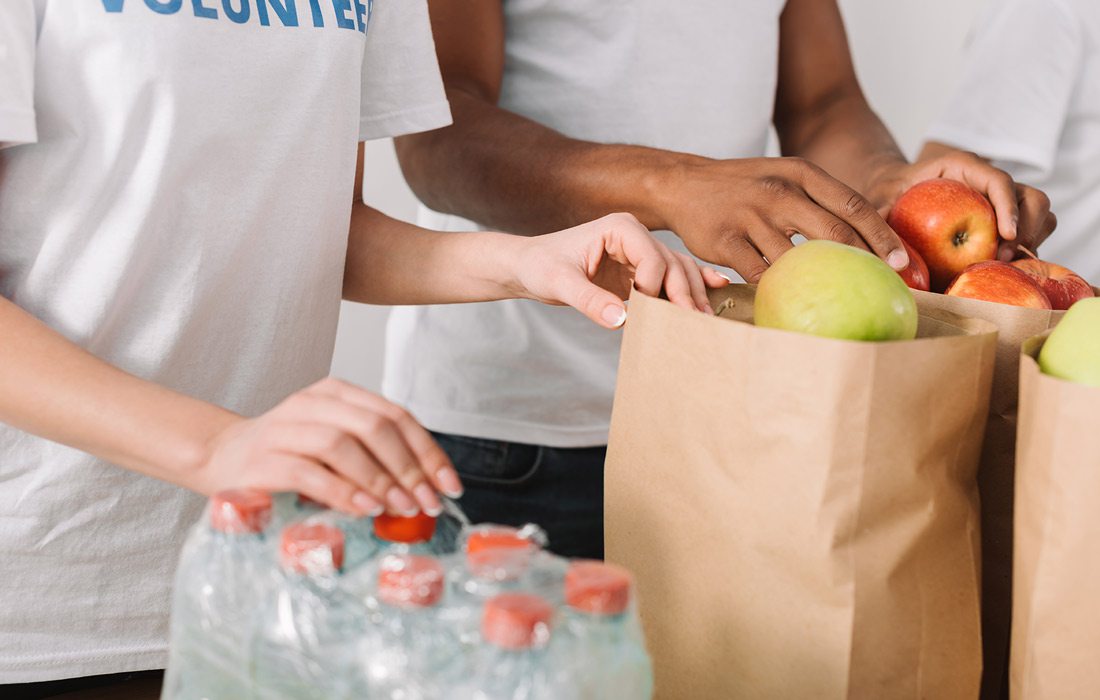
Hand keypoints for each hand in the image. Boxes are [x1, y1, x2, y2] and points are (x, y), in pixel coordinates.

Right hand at [192, 378, 461, 516]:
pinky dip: (344, 492)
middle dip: (410, 468)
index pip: (396, 415)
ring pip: (344, 444)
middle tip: (428, 502)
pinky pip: (311, 472)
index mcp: (337, 393)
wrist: (220, 457)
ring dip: (380, 480)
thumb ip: (375, 459)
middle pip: (375, 426)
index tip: (450, 485)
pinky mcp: (265, 458)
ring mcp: (286, 428)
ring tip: (402, 508)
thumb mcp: (336, 448)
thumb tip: (427, 492)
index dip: (428, 451)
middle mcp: (312, 403)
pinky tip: (365, 510)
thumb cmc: (289, 457)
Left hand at [511, 212, 730, 327]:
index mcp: (620, 228)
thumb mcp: (558, 283)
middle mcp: (635, 235)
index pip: (652, 257)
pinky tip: (717, 288)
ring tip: (705, 319)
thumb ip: (588, 300)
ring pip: (678, 271)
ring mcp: (640, 252)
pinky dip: (693, 284)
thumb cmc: (540, 267)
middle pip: (672, 264)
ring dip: (693, 294)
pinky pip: (671, 277)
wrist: (529, 267)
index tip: (642, 311)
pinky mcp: (640, 270)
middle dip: (685, 294)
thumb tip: (620, 321)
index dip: (653, 286)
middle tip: (696, 324)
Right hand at [657, 157, 908, 282]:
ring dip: (820, 284)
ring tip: (838, 303)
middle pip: (834, 233)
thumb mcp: (785, 177)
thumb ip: (821, 201)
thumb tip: (869, 240)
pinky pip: (760, 274)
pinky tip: (792, 302)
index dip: (881, 236)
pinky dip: (778, 290)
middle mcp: (779, 191)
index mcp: (801, 173)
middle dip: (864, 262)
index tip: (901, 263)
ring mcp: (751, 215)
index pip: (853, 206)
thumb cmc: (746, 188)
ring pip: (797, 258)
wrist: (685, 184)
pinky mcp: (726, 240)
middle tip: (882, 287)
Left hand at [873, 145, 1055, 260]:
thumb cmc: (891, 195)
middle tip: (1004, 257)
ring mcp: (1001, 201)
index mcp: (964, 167)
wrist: (897, 192)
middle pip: (1032, 197)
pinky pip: (1031, 233)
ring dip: (1032, 240)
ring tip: (1006, 264)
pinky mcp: (1004, 219)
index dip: (1009, 206)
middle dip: (1027, 229)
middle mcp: (989, 181)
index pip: (999, 180)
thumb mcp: (881, 201)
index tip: (1007, 235)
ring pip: (1040, 214)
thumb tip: (887, 255)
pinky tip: (1005, 270)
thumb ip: (881, 217)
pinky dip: (1025, 251)